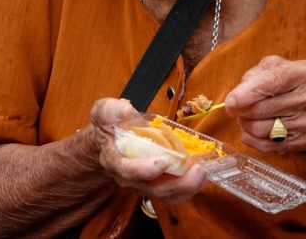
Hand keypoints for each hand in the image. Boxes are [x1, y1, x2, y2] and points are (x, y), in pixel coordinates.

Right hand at [88, 98, 207, 205]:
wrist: (108, 142)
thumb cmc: (109, 126)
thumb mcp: (103, 112)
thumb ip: (110, 110)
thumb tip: (125, 110)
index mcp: (114, 160)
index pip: (127, 171)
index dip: (145, 169)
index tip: (163, 162)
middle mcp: (129, 178)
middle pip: (152, 189)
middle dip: (176, 183)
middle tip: (196, 170)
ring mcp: (144, 183)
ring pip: (165, 195)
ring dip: (187, 187)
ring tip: (203, 173)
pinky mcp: (156, 184)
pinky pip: (173, 193)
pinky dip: (189, 187)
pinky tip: (202, 175)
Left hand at [223, 55, 305, 153]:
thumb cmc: (293, 85)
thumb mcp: (279, 68)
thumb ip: (256, 75)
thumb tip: (237, 96)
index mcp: (303, 73)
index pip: (270, 83)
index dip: (246, 94)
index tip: (231, 101)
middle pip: (260, 109)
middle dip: (241, 110)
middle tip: (235, 108)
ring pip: (261, 129)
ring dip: (246, 124)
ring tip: (247, 117)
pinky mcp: (303, 142)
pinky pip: (267, 146)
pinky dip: (252, 139)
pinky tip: (252, 131)